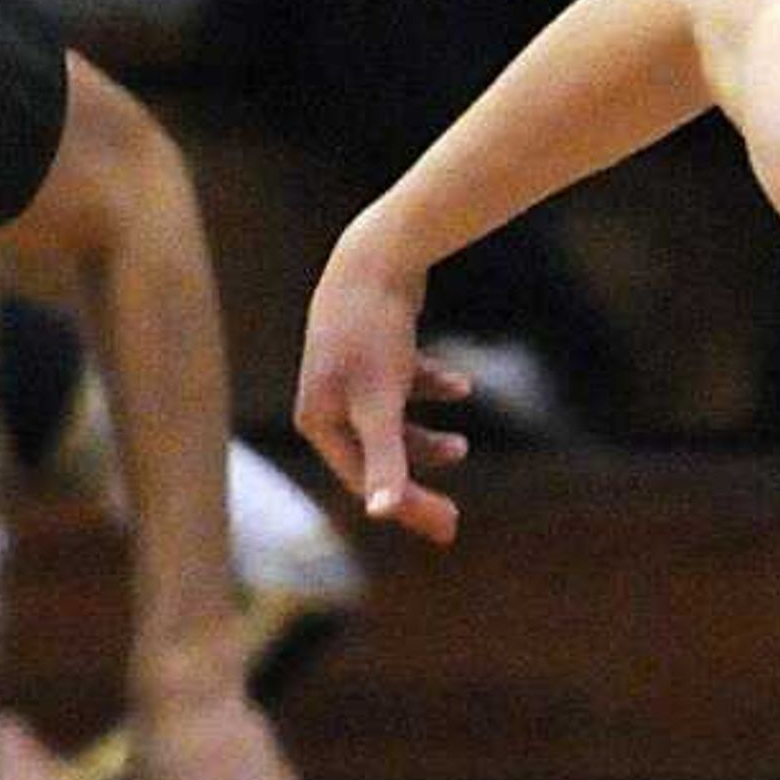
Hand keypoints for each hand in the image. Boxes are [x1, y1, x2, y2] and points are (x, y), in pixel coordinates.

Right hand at [294, 232, 473, 543]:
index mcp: (317, 420)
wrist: (377, 254)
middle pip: (376, 458)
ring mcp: (346, 372)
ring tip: (462, 446)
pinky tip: (461, 385)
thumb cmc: (373, 332)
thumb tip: (382, 515)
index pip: (363, 482)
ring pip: (390, 424)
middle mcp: (325, 400)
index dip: (407, 507)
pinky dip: (431, 387)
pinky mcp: (370, 345)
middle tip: (453, 515)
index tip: (448, 525)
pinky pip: (401, 382)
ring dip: (425, 440)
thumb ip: (384, 461)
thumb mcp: (381, 404)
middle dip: (418, 481)